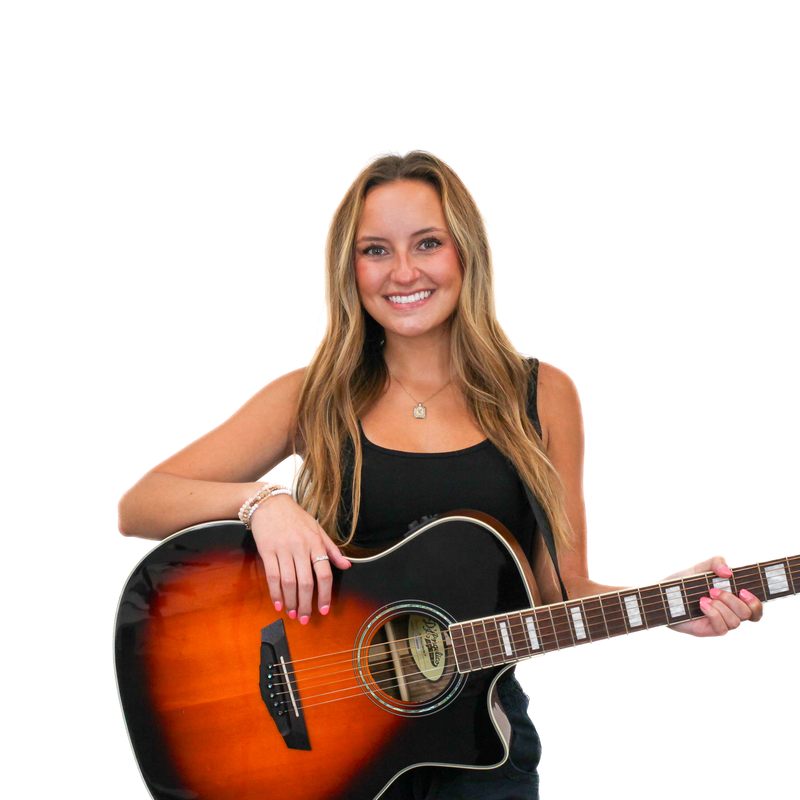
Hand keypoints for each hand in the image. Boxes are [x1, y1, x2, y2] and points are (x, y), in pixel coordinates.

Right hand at [250, 494, 350, 622]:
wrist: (270, 503)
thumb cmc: (295, 517)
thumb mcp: (318, 529)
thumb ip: (332, 549)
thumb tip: (347, 565)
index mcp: (315, 543)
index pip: (324, 573)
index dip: (325, 594)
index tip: (324, 609)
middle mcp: (300, 548)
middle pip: (306, 583)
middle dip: (306, 604)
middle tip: (305, 619)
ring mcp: (283, 550)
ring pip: (289, 582)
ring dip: (291, 602)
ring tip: (292, 614)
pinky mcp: (267, 551)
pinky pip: (272, 576)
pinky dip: (275, 593)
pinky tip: (278, 603)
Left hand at [667, 555, 762, 636]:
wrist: (663, 595)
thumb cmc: (683, 583)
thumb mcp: (700, 568)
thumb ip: (716, 562)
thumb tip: (728, 572)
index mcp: (733, 599)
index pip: (755, 608)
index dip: (756, 602)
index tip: (742, 590)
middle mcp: (730, 613)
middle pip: (748, 613)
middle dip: (733, 600)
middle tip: (713, 590)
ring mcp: (720, 622)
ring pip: (735, 621)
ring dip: (722, 606)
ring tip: (705, 597)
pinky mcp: (708, 630)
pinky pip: (722, 628)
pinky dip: (714, 614)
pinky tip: (702, 604)